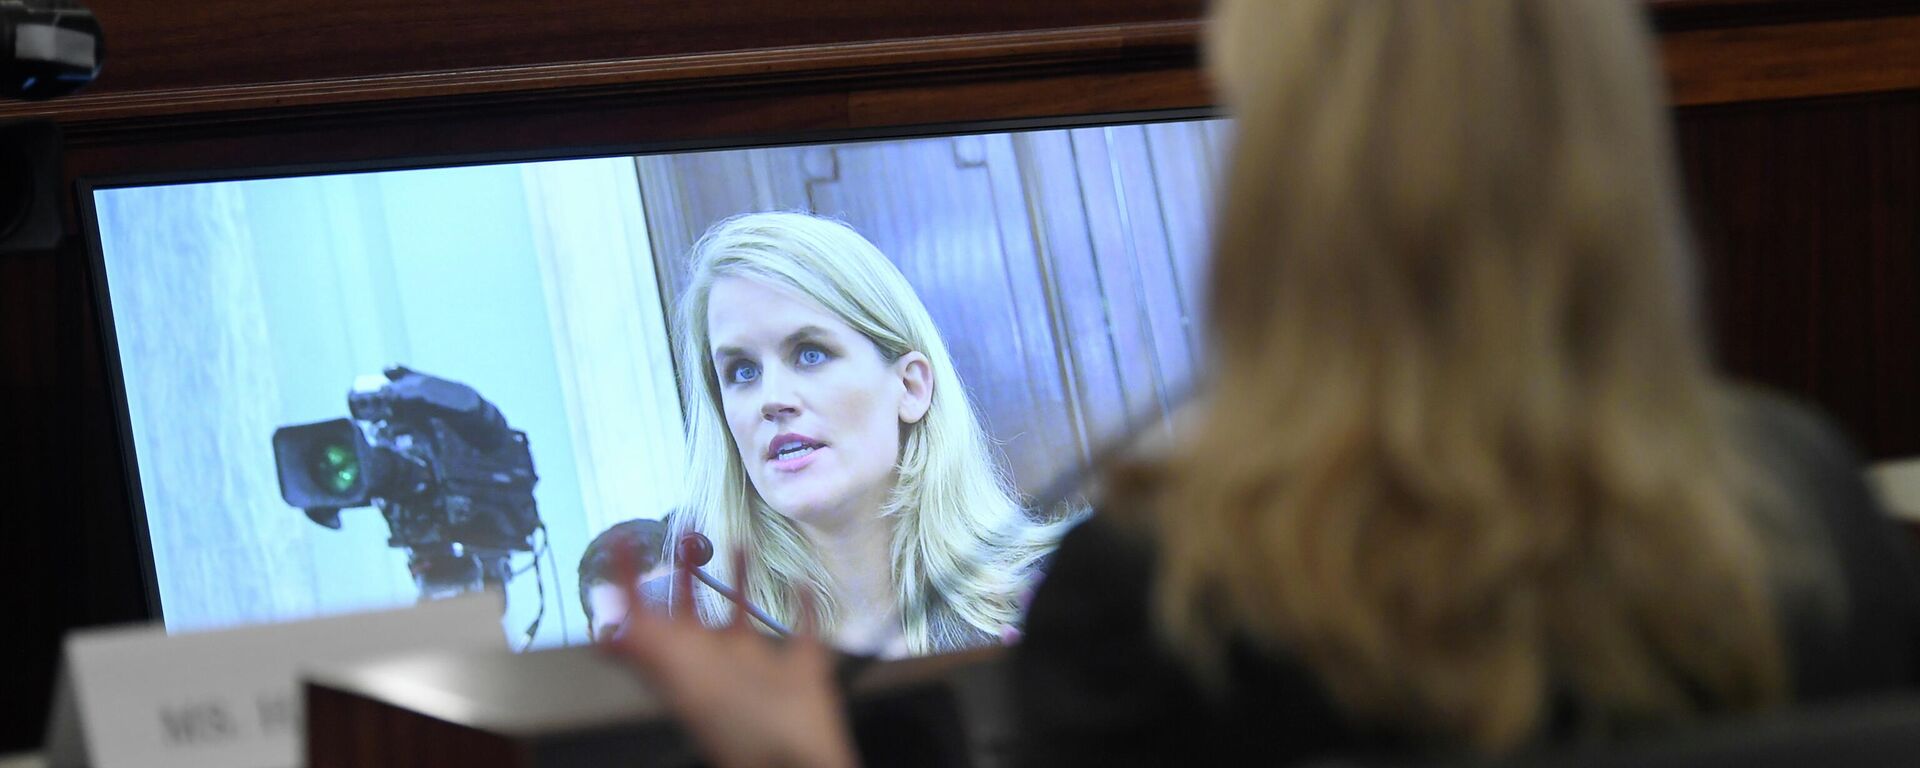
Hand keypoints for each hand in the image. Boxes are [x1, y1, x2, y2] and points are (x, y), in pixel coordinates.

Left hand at [600, 546, 857, 767]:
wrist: (797, 762)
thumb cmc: (739, 727)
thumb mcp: (685, 682)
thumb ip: (649, 653)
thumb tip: (605, 628)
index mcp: (683, 666)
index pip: (646, 618)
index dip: (631, 583)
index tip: (623, 541)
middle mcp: (714, 664)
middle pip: (690, 614)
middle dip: (681, 575)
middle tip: (679, 535)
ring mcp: (756, 667)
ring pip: (740, 615)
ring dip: (737, 580)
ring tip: (737, 542)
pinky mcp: (798, 668)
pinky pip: (799, 627)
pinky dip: (802, 603)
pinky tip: (801, 579)